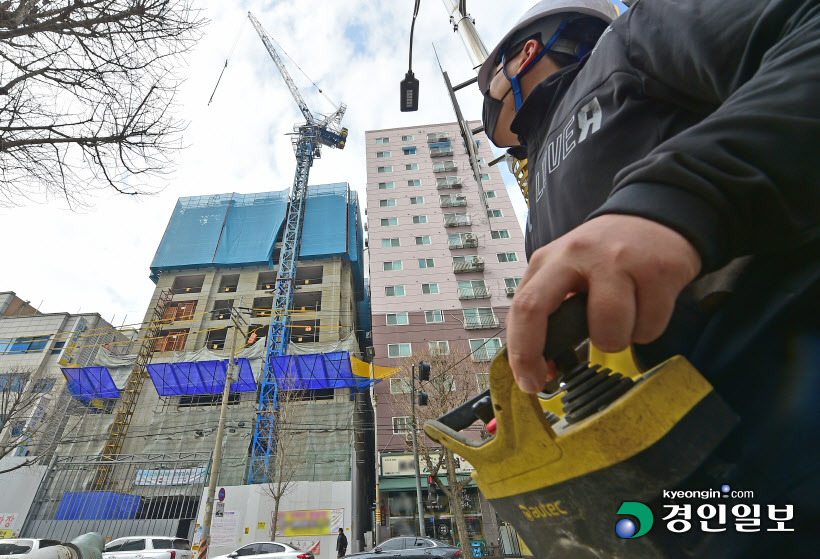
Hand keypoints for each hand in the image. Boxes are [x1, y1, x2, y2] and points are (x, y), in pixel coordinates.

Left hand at [507, 214, 701, 392]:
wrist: (657, 216)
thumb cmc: (607, 255)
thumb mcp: (568, 269)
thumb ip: (550, 308)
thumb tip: (540, 364)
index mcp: (550, 260)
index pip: (521, 307)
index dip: (520, 352)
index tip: (528, 381)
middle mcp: (576, 255)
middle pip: (537, 308)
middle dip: (534, 353)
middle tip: (550, 378)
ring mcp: (618, 260)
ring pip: (608, 331)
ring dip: (616, 340)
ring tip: (623, 320)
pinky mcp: (658, 270)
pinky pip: (649, 328)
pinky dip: (648, 329)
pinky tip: (647, 306)